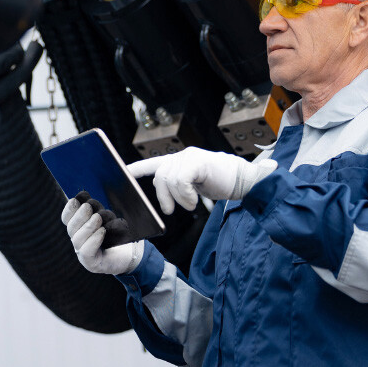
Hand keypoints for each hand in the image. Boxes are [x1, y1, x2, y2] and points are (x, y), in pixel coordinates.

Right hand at [61, 191, 143, 274]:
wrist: (130, 253)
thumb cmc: (118, 233)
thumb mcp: (108, 217)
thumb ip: (96, 209)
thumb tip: (84, 194)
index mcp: (78, 227)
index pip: (67, 218)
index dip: (69, 209)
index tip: (76, 200)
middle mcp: (78, 240)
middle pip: (71, 228)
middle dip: (79, 216)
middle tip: (88, 207)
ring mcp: (83, 253)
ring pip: (78, 239)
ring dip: (88, 226)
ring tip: (98, 218)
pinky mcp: (91, 263)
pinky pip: (87, 252)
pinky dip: (93, 240)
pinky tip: (102, 232)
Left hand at [127, 147, 277, 213]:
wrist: (243, 180)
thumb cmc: (221, 183)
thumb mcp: (195, 186)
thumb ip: (179, 185)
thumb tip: (165, 195)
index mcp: (180, 162)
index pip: (154, 163)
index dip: (138, 168)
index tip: (124, 172)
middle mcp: (182, 156)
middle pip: (159, 176)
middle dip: (162, 197)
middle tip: (171, 210)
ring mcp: (189, 157)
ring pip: (169, 180)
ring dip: (178, 198)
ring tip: (190, 204)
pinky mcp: (197, 161)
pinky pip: (181, 180)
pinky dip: (185, 195)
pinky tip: (194, 201)